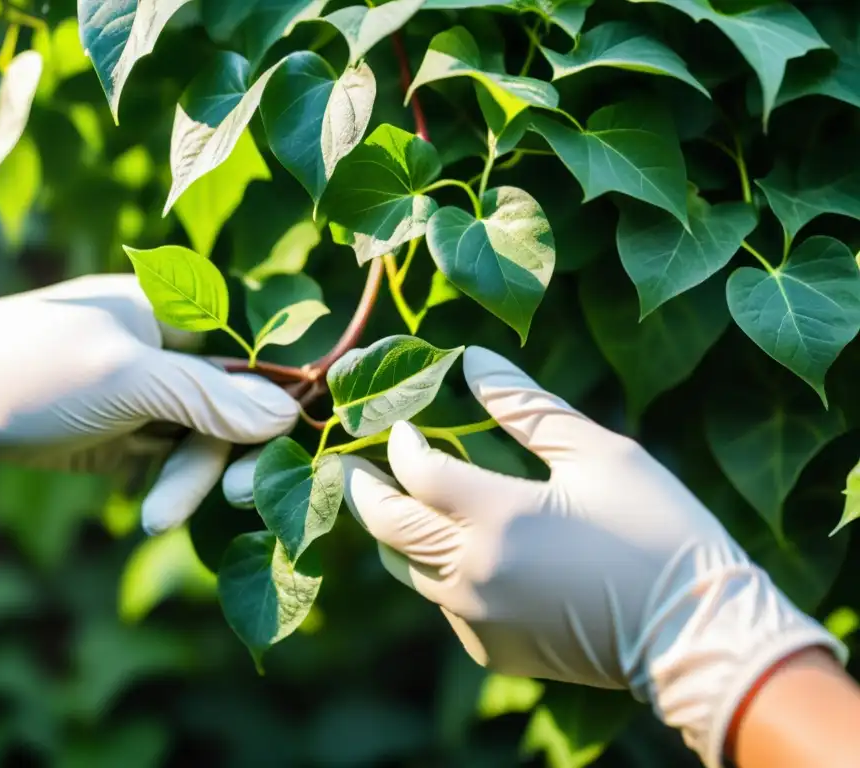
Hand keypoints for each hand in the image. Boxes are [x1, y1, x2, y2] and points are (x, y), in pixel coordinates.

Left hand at [0, 275, 297, 531]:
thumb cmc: (29, 366)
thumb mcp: (123, 378)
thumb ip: (208, 395)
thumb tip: (288, 414)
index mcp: (180, 310)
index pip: (256, 357)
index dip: (275, 407)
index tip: (275, 456)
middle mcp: (174, 349)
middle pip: (236, 408)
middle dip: (226, 455)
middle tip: (232, 498)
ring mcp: (153, 390)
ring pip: (207, 441)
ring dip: (189, 480)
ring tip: (154, 519)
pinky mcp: (132, 428)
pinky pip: (175, 460)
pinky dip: (172, 486)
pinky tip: (152, 510)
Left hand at [341, 346, 844, 767]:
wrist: (695, 633)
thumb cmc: (657, 530)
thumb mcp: (598, 453)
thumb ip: (526, 405)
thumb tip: (472, 359)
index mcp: (497, 517)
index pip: (415, 470)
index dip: (402, 442)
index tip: (405, 425)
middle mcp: (472, 573)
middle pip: (386, 524)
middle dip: (364, 488)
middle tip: (352, 463)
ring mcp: (476, 618)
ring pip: (406, 568)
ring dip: (399, 531)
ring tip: (403, 500)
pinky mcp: (490, 649)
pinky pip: (443, 602)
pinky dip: (442, 571)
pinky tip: (471, 552)